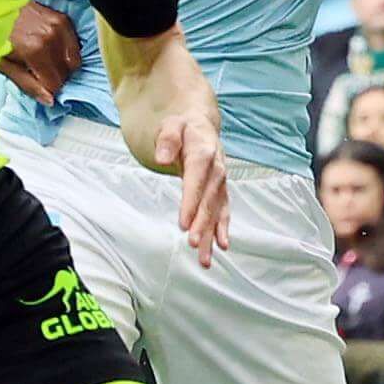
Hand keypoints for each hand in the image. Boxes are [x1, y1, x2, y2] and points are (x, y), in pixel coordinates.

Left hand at [0, 1, 76, 102]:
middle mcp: (51, 38)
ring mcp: (59, 26)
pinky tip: (50, 49)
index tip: (37, 84)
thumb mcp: (3, 64)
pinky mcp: (62, 18)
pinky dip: (65, 51)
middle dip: (54, 78)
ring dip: (61, 65)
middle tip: (39, 74)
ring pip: (74, 60)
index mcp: (35, 51)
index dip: (47, 88)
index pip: (55, 83)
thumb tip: (49, 100)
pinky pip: (74, 44)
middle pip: (66, 73)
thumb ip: (27, 84)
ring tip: (44, 62)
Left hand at [146, 108, 231, 264]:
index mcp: (204, 154)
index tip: (184, 224)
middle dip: (203, 224)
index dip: (191, 203)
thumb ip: (166, 140)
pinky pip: (223, 212)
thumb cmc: (182, 127)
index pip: (197, 181)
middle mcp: (217, 170)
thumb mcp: (171, 126)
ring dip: (212, 235)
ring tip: (206, 258)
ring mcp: (220, 182)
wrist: (200, 125)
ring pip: (217, 212)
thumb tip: (160, 158)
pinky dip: (222, 229)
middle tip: (194, 244)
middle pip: (209, 201)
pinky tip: (221, 246)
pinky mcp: (220, 190)